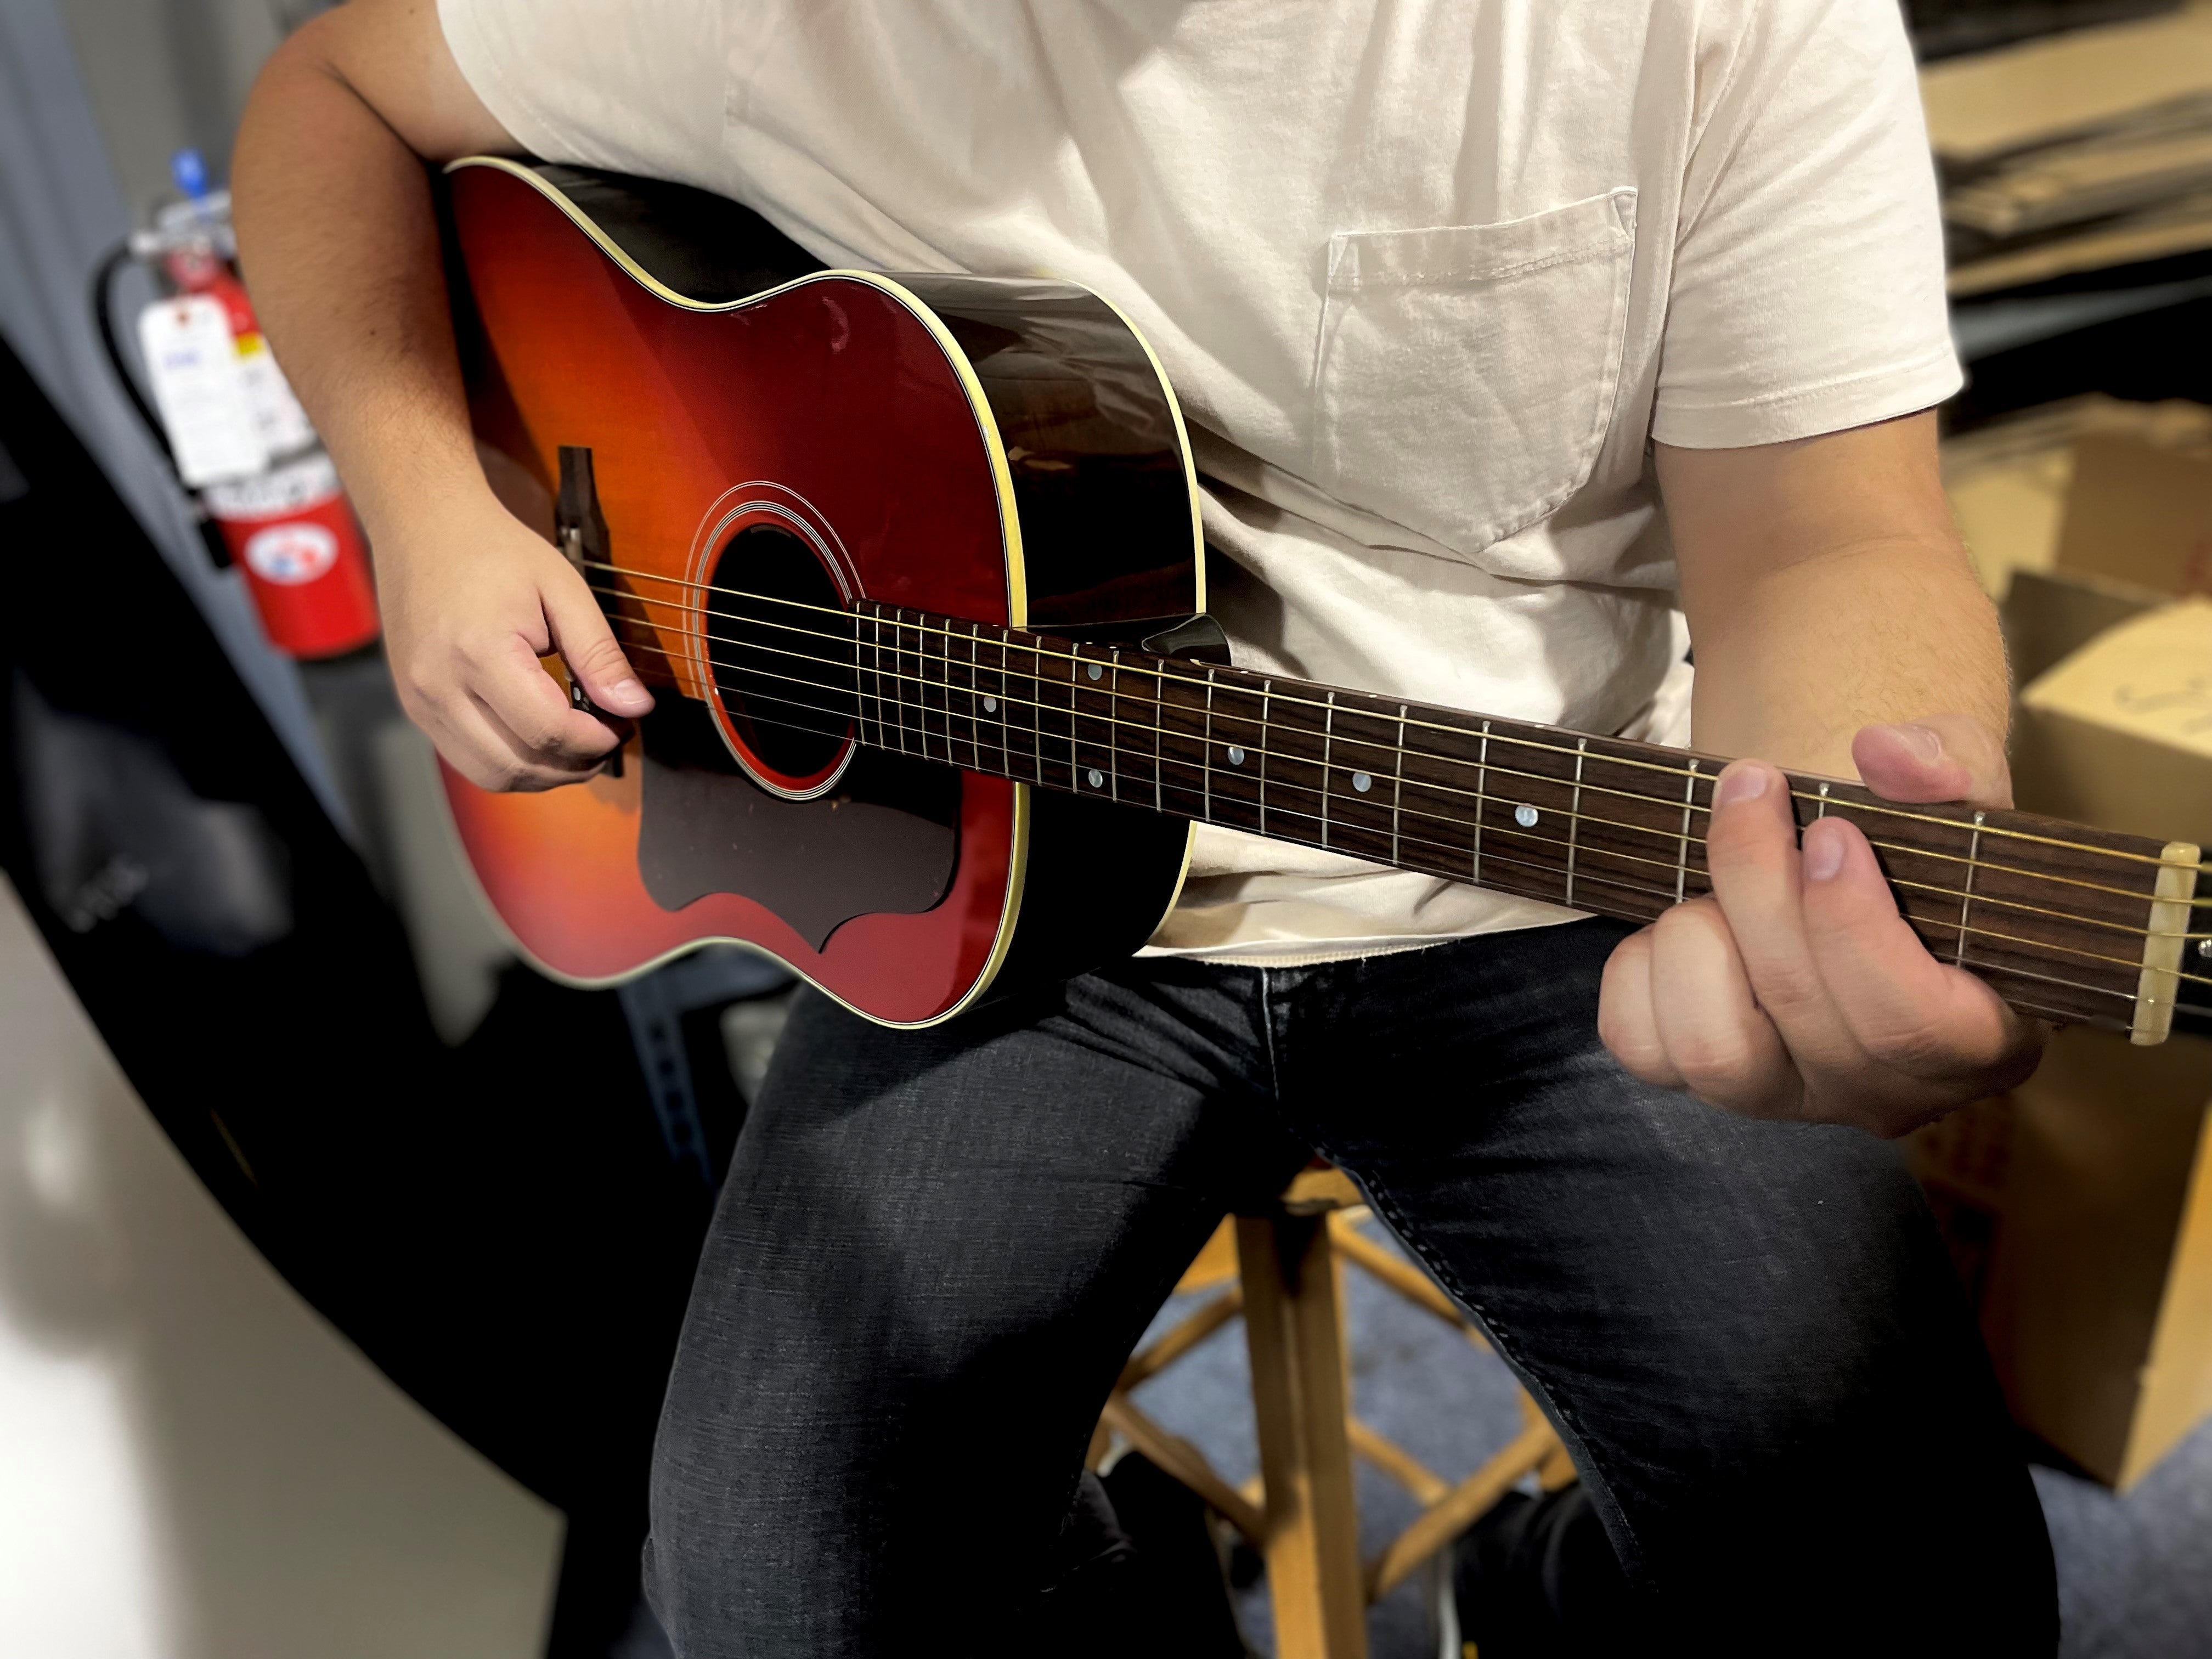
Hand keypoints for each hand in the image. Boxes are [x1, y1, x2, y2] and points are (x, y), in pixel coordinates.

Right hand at [377, 489, 653, 789]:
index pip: (547, 731)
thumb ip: (599, 653)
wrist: (422, 526)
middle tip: (607, 739)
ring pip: (491, 775)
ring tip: (577, 745)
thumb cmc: (495, 550)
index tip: (623, 725)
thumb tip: (635, 707)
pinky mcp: (414, 707)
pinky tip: (538, 737)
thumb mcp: (563, 588)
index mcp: (479, 651)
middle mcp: (440, 685)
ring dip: (543, 774)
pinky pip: (467, 760)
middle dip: (574, 765)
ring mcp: (420, 701)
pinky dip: (510, 762)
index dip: (596, 741)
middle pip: (518, 766)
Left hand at [1597, 714, 2042, 1136]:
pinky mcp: (1701, 1081)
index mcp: (1979, 1039)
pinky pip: (1641, 1044)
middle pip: (1802, 1007)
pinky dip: (1639, 970)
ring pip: (1714, 1048)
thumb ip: (1951, 763)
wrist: (1841, 867)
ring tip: (1715, 877)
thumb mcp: (1960, 790)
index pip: (1911, 1021)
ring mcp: (1787, 1097)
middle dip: (1759, 881)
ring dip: (1699, 934)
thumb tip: (1887, 754)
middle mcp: (1882, 1091)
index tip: (1829, 829)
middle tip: (1752, 786)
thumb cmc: (1918, 843)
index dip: (1854, 925)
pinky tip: (1683, 919)